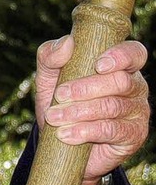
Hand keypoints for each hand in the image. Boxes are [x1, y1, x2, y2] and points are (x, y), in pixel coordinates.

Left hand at [35, 35, 149, 184]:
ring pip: (112, 106)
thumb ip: (50, 55)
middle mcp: (134, 86)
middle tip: (59, 96)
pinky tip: (67, 134)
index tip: (98, 65)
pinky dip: (85, 131)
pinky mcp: (133, 135)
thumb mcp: (48, 75)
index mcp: (119, 65)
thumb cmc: (59, 101)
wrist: (60, 141)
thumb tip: (68, 43)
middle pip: (120, 81)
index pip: (134, 53)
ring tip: (54, 117)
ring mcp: (137, 112)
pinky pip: (112, 130)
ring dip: (78, 112)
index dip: (120, 56)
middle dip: (85, 88)